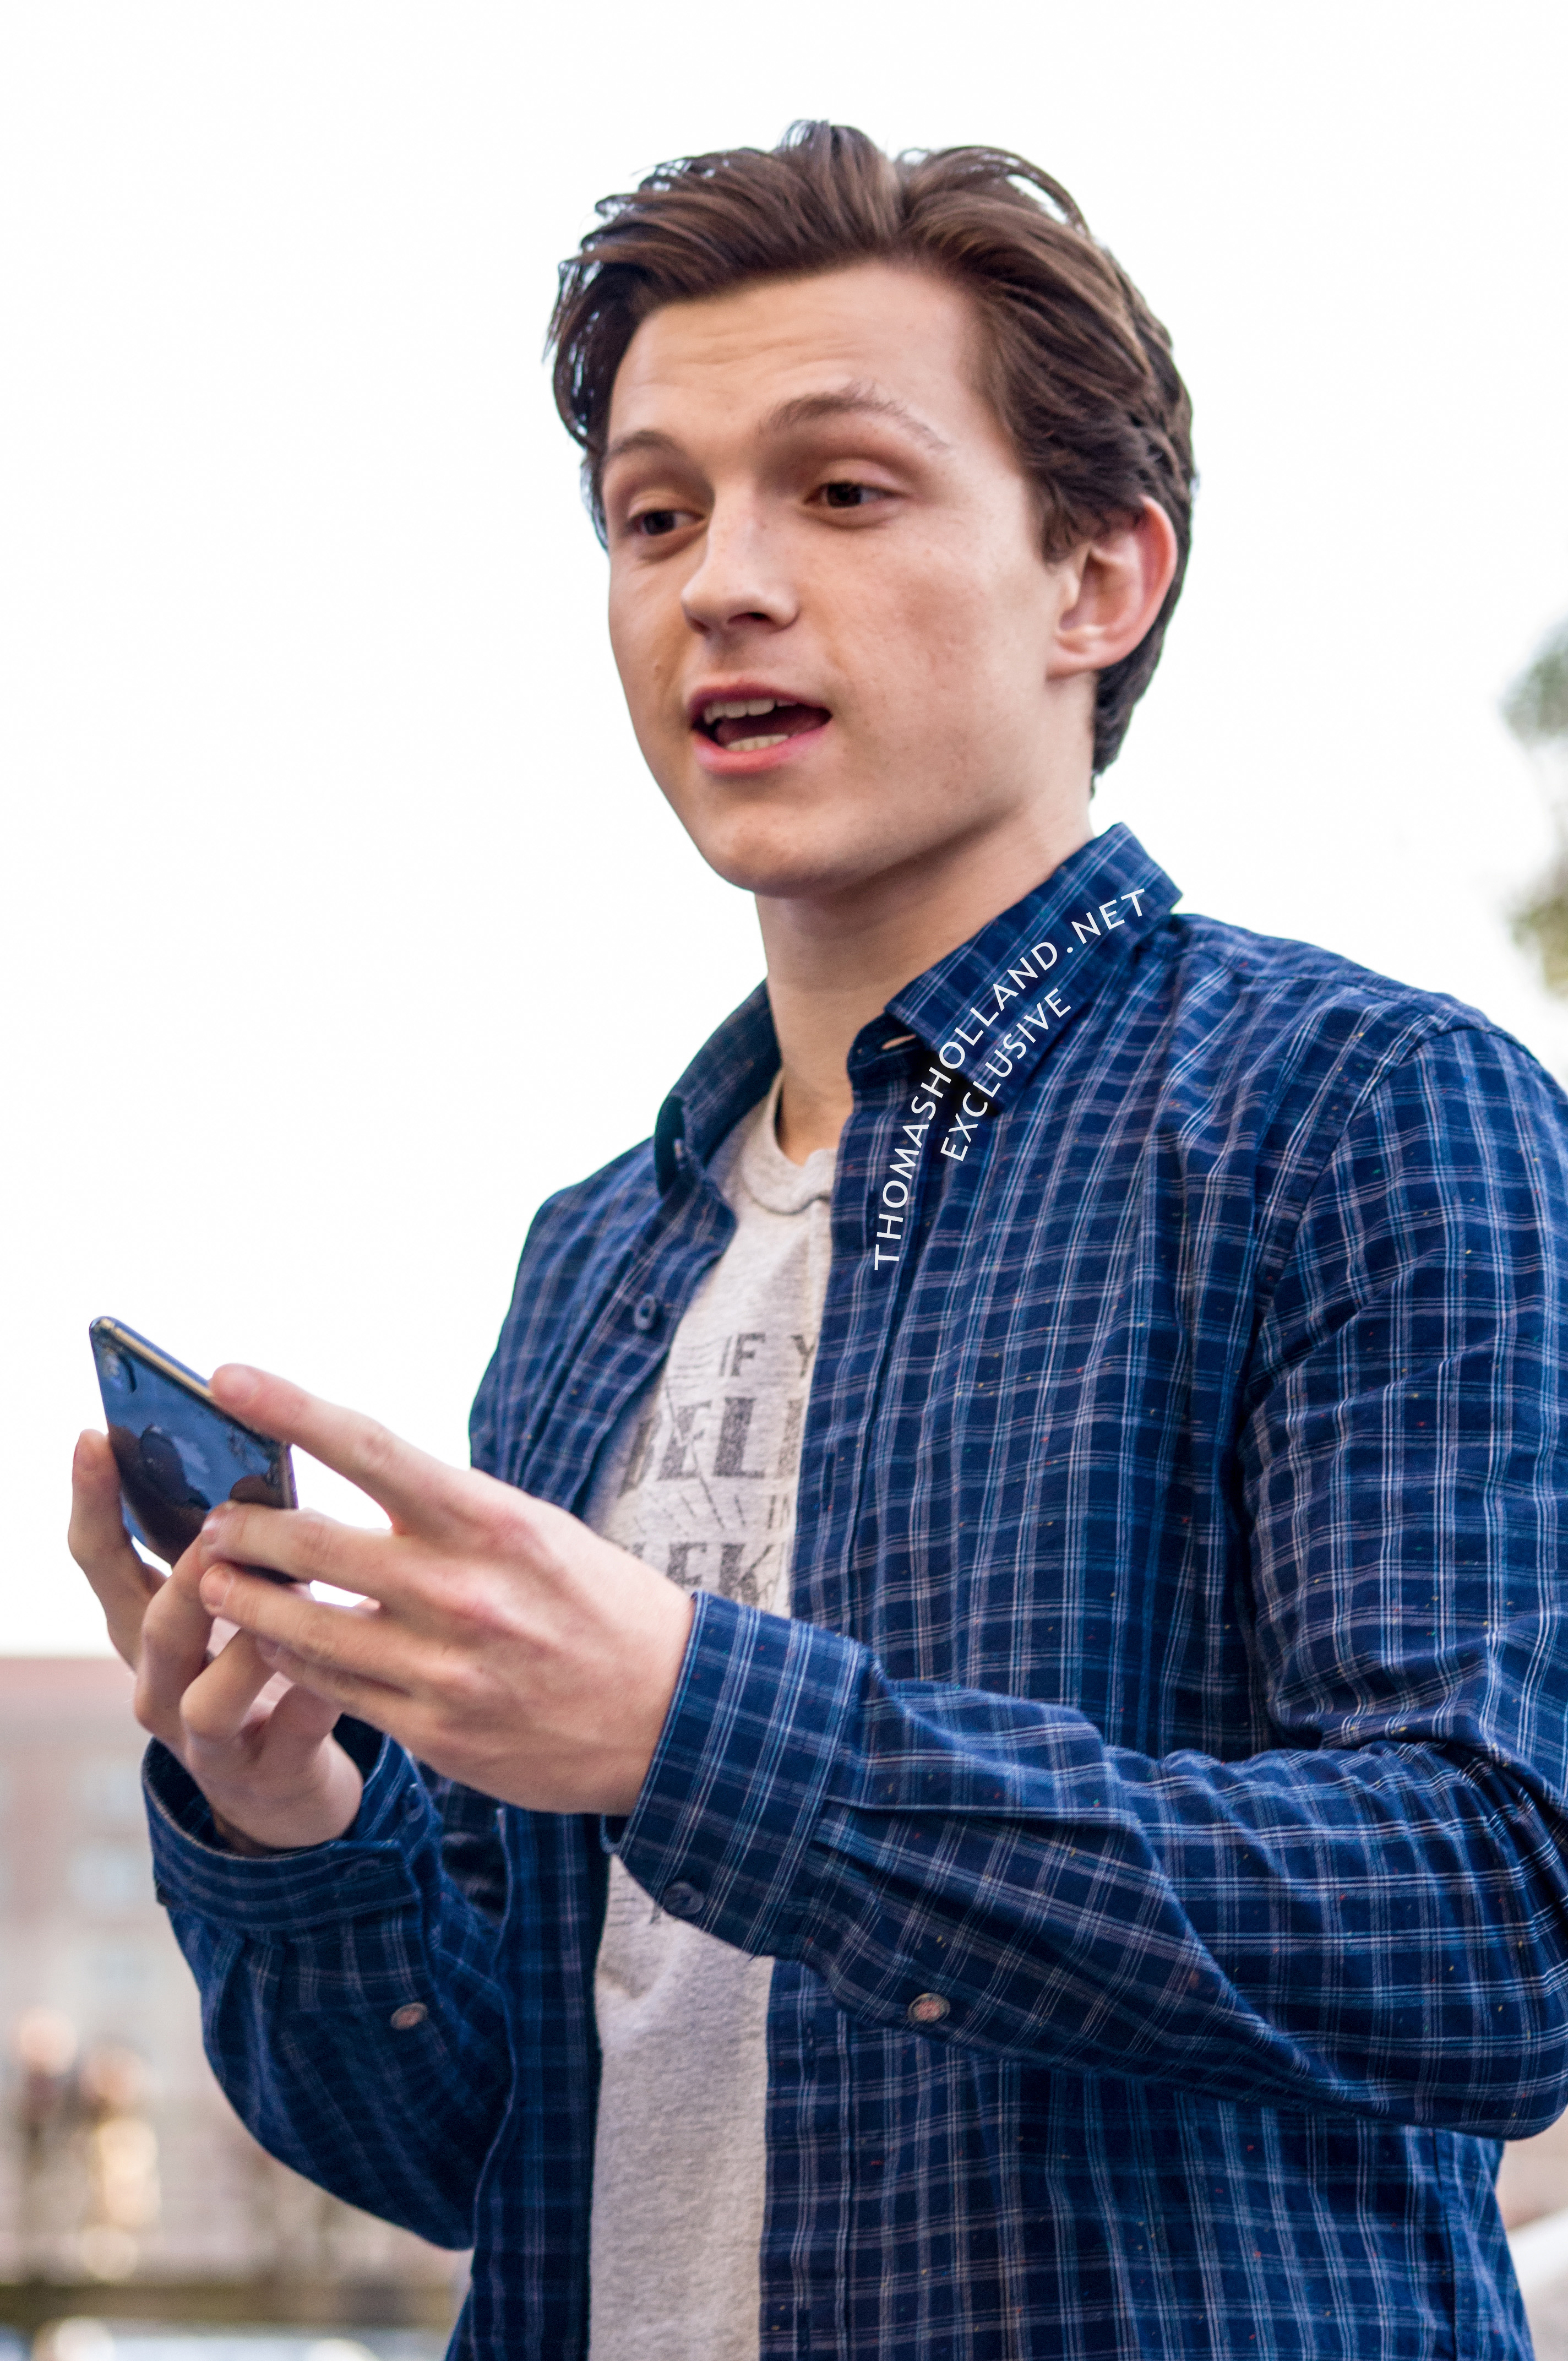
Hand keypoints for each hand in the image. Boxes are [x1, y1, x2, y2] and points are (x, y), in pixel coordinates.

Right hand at [68, 1431, 363, 1851]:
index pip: (101, 1559)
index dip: (93, 1500)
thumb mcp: (220, 1605)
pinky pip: (293, 1733)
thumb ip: (225, 1544)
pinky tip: (349, 1661)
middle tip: (223, 1530)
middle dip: (187, 1576)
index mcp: (142, 1627)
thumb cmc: (254, 1665)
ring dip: (252, 1640)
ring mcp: (206, 1742)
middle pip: (152, 1627)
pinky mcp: (268, 1775)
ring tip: (300, 1589)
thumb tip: (247, 1454)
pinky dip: (319, 1695)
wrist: (283, 1787)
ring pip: (208, 1697)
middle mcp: (158, 1685)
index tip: (95, 1437)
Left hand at [187, 1365, 695, 1816]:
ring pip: (304, 1627)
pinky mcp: (435, 1732)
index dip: (289, 1408)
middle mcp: (464, 1590)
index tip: (226, 1379)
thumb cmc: (596, 1604)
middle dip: (242, 1527)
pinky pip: (334, 1689)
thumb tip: (355, 1480)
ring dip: (245, 1600)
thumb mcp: (535, 1531)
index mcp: (493, 1521)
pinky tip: (273, 1644)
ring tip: (216, 1581)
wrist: (671, 1713)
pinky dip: (290, 1660)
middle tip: (212, 1518)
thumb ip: (446, 1512)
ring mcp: (445, 1667)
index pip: (370, 1447)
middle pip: (313, 1541)